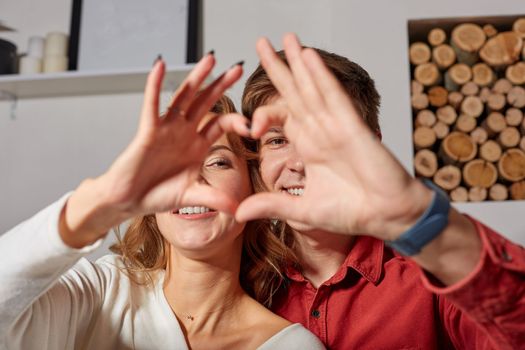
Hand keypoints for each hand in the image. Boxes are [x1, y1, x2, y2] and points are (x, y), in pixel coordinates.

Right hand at [61, 54, 248, 246]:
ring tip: (210, 59)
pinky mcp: (147, 130)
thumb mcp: (190, 196)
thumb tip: (236, 209)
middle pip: (206, 103)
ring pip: (183, 97)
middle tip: (237, 69)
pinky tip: (160, 66)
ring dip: (196, 78)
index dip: (237, 121)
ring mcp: (166, 129)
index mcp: (197, 146)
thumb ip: (213, 198)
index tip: (252, 124)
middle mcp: (184, 133)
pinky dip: (155, 85)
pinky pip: (152, 104)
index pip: (221, 124)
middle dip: (221, 86)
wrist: (129, 200)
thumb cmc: (156, 195)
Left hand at [236, 34, 432, 240]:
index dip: (264, 114)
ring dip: (299, 62)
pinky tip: (308, 57)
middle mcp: (321, 131)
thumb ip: (271, 206)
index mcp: (309, 147)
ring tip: (286, 38)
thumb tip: (239, 212)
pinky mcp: (353, 128)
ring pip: (313, 87)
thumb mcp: (302, 210)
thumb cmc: (352, 211)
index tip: (249, 127)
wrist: (387, 216)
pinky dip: (321, 76)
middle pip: (295, 93)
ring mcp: (337, 126)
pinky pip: (334, 97)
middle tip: (261, 42)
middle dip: (278, 68)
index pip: (282, 118)